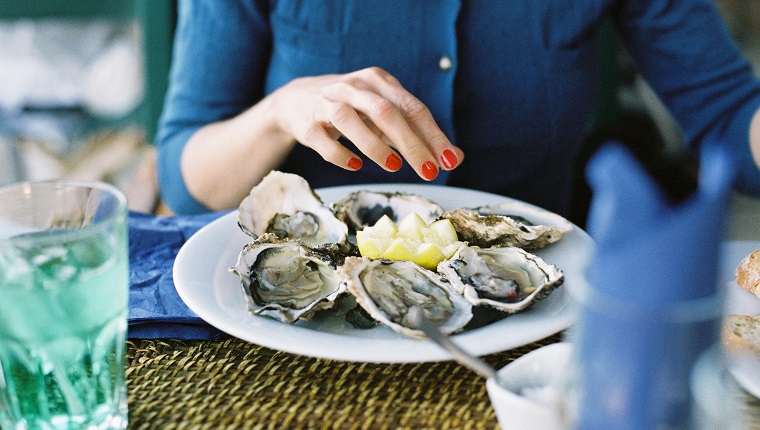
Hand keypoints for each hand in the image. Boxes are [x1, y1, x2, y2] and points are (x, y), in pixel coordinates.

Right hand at [270, 67, 463, 179]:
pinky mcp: (308, 124)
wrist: (296, 101)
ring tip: (394, 167)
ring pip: (351, 121)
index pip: (412, 108)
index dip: (433, 135)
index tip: (450, 161)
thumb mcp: (385, 114)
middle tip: (429, 171)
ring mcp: (328, 103)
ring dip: (375, 146)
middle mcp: (354, 87)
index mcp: (378, 81)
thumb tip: (455, 157)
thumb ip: (418, 134)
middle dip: (411, 143)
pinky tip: (356, 165)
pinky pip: (324, 140)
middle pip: (386, 113)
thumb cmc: (353, 109)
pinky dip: (341, 155)